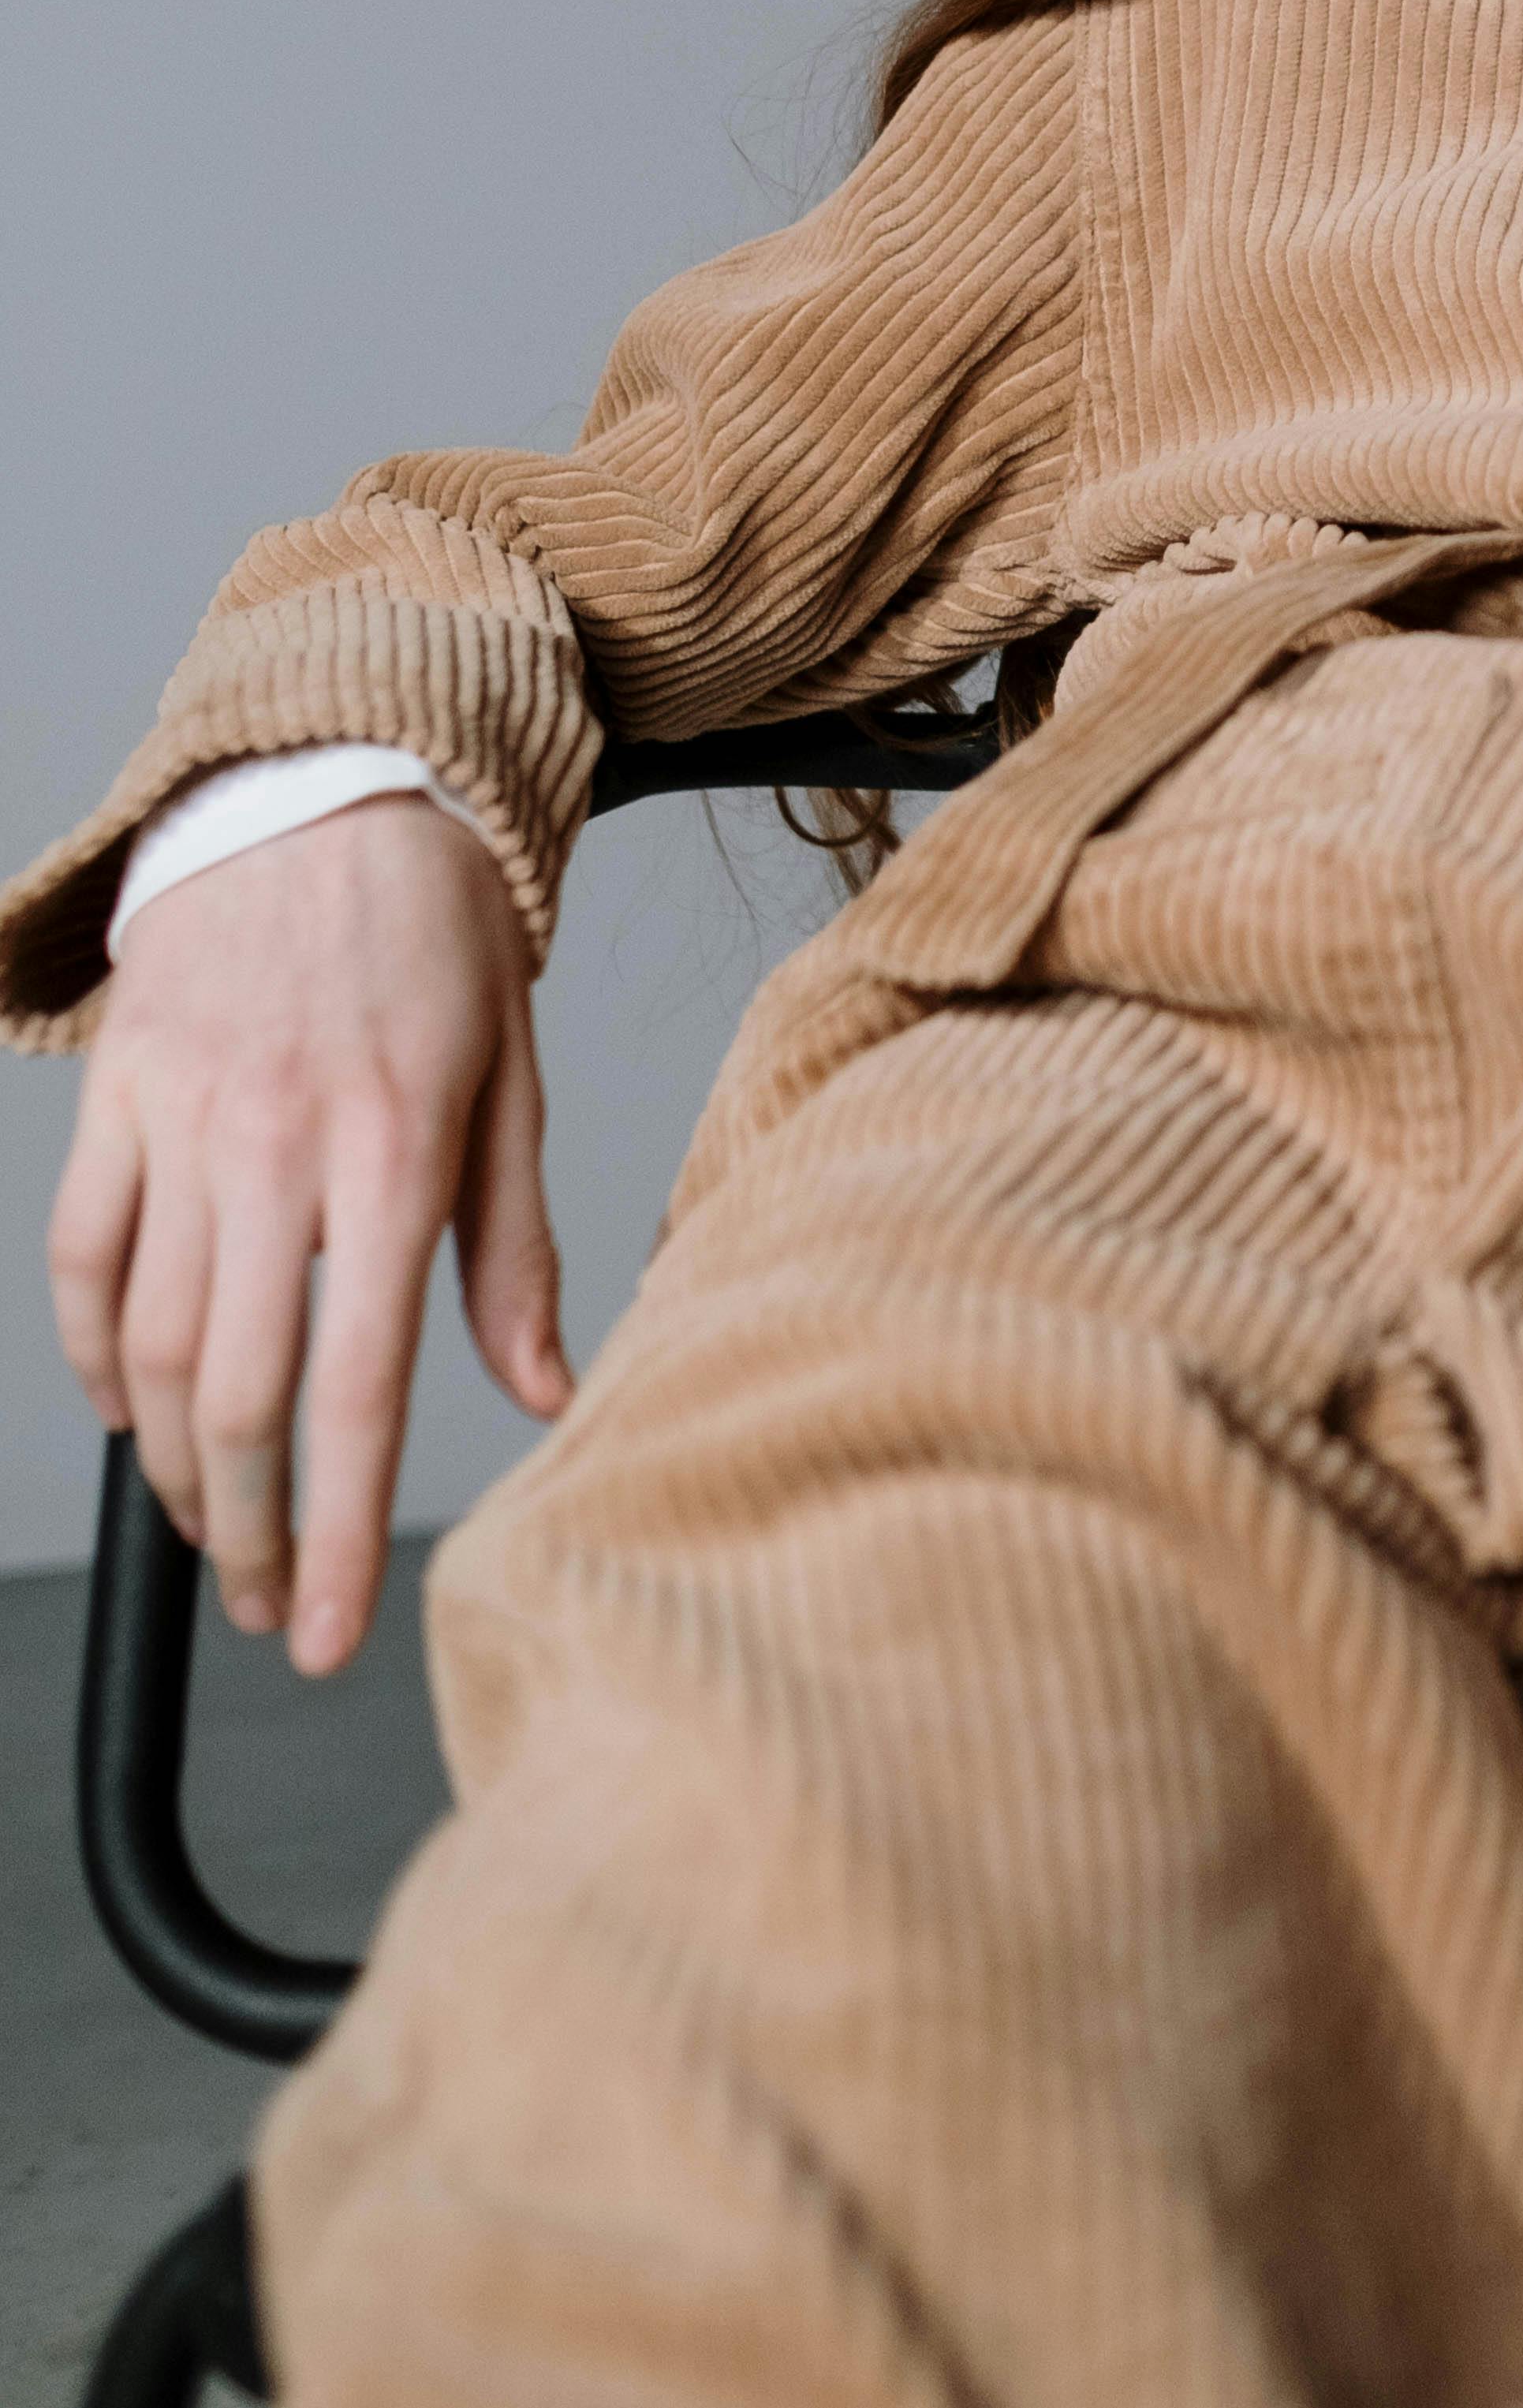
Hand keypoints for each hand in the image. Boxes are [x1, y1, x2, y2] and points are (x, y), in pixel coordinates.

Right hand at [47, 793, 570, 1673]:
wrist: (335, 781)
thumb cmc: (440, 934)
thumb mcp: (510, 1078)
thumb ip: (516, 1246)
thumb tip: (547, 1393)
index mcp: (395, 1148)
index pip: (359, 1386)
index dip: (340, 1530)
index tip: (330, 1632)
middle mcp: (278, 1143)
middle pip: (241, 1395)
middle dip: (253, 1532)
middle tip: (275, 1608)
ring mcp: (184, 1118)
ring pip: (155, 1344)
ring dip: (179, 1468)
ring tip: (220, 1530)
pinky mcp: (120, 1092)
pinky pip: (83, 1256)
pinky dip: (97, 1356)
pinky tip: (136, 1411)